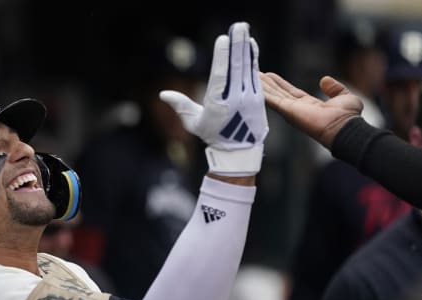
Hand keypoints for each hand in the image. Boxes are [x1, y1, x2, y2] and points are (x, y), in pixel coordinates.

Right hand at [160, 22, 267, 175]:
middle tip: (238, 26)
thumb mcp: (193, 123)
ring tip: (244, 30)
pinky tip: (251, 45)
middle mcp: (235, 100)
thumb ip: (180, 106)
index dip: (222, 57)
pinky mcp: (258, 98)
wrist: (239, 151)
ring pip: (247, 68)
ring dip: (245, 47)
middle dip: (237, 45)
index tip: (223, 39)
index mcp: (217, 105)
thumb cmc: (213, 136)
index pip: (220, 76)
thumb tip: (163, 94)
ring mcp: (249, 98)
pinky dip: (253, 58)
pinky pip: (255, 74)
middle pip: (236, 68)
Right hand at [261, 72, 362, 148]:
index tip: (268, 76)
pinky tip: (254, 86)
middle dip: (265, 84)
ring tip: (250, 76)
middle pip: (277, 93)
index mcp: (308, 105)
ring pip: (272, 96)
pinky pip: (273, 101)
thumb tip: (324, 80)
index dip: (279, 83)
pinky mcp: (289, 111)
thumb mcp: (344, 96)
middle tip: (254, 73)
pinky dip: (263, 93)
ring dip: (261, 86)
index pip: (289, 92)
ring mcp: (291, 110)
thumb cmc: (348, 117)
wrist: (345, 128)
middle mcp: (297, 108)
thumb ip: (334, 88)